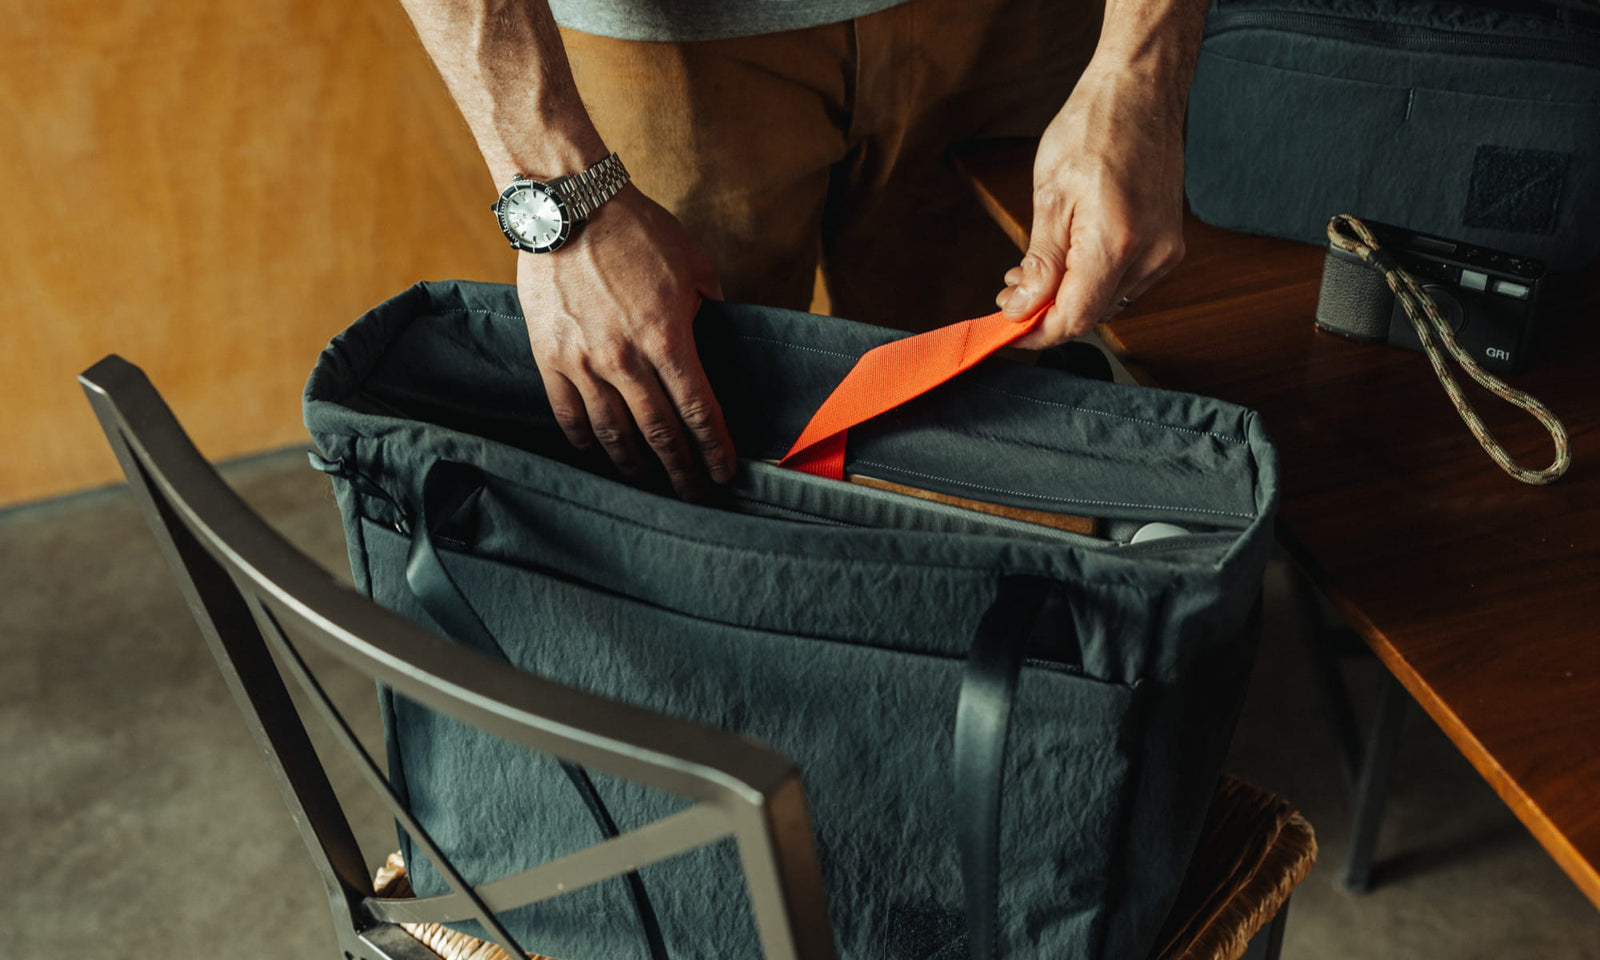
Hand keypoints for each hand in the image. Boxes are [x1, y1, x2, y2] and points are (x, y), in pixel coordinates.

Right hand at [520, 186, 734, 499]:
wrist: (569, 204)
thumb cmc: (637, 230)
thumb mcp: (695, 264)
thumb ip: (711, 306)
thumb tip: (718, 331)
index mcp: (668, 339)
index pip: (699, 410)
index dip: (715, 447)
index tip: (725, 473)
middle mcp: (626, 359)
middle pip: (659, 433)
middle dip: (681, 469)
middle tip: (694, 494)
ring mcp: (583, 362)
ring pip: (613, 432)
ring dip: (634, 464)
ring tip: (648, 482)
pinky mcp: (549, 357)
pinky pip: (568, 413)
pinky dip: (585, 439)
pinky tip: (597, 451)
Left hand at [996, 56, 1188, 349]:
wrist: (1140, 90)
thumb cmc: (1093, 128)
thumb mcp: (1050, 196)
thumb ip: (1040, 262)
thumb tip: (1023, 307)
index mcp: (1116, 244)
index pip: (1074, 319)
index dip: (1036, 331)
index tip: (1006, 327)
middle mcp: (1150, 256)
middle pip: (1091, 314)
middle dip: (1045, 312)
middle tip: (1009, 292)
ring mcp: (1165, 251)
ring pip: (1108, 301)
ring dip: (1067, 296)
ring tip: (1032, 271)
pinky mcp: (1169, 243)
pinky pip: (1125, 280)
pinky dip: (1091, 279)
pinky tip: (1068, 258)